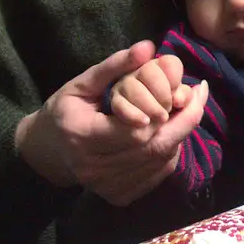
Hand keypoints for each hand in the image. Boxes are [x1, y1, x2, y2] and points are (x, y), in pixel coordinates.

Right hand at [14, 41, 210, 205]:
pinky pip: (157, 175)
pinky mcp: (118, 196)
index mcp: (82, 136)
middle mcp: (94, 168)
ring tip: (186, 110)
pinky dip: (170, 153)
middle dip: (183, 121)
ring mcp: (107, 186)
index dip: (164, 112)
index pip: (136, 130)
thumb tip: (149, 47)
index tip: (181, 89)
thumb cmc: (63, 112)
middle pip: (154, 148)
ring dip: (179, 135)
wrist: (46, 153)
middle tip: (198, 96)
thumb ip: (115, 65)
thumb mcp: (82, 83)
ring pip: (160, 162)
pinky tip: (170, 133)